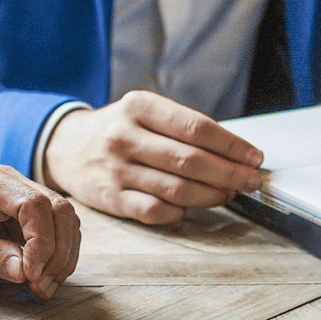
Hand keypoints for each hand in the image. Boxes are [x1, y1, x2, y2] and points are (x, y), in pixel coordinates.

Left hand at [0, 160, 80, 298]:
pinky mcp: (14, 210)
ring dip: (60, 255)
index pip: (34, 203)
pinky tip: (38, 278)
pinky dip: (51, 254)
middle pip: (56, 208)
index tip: (31, 275)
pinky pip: (48, 228)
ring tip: (41, 288)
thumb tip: (25, 270)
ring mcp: (11, 192)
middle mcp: (1, 179)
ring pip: (60, 218)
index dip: (42, 242)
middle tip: (41, 288)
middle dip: (57, 252)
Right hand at [40, 92, 263, 224]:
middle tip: (252, 181)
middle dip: (230, 173)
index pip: (197, 128)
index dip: (232, 146)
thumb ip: (182, 128)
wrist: (65, 148)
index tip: (254, 158)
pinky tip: (191, 208)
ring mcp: (116, 169)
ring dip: (211, 195)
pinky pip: (156, 211)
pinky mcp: (111, 198)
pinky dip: (181, 212)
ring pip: (177, 189)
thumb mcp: (144, 112)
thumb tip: (235, 153)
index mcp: (139, 107)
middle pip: (190, 161)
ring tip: (228, 194)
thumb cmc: (118, 130)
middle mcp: (125, 136)